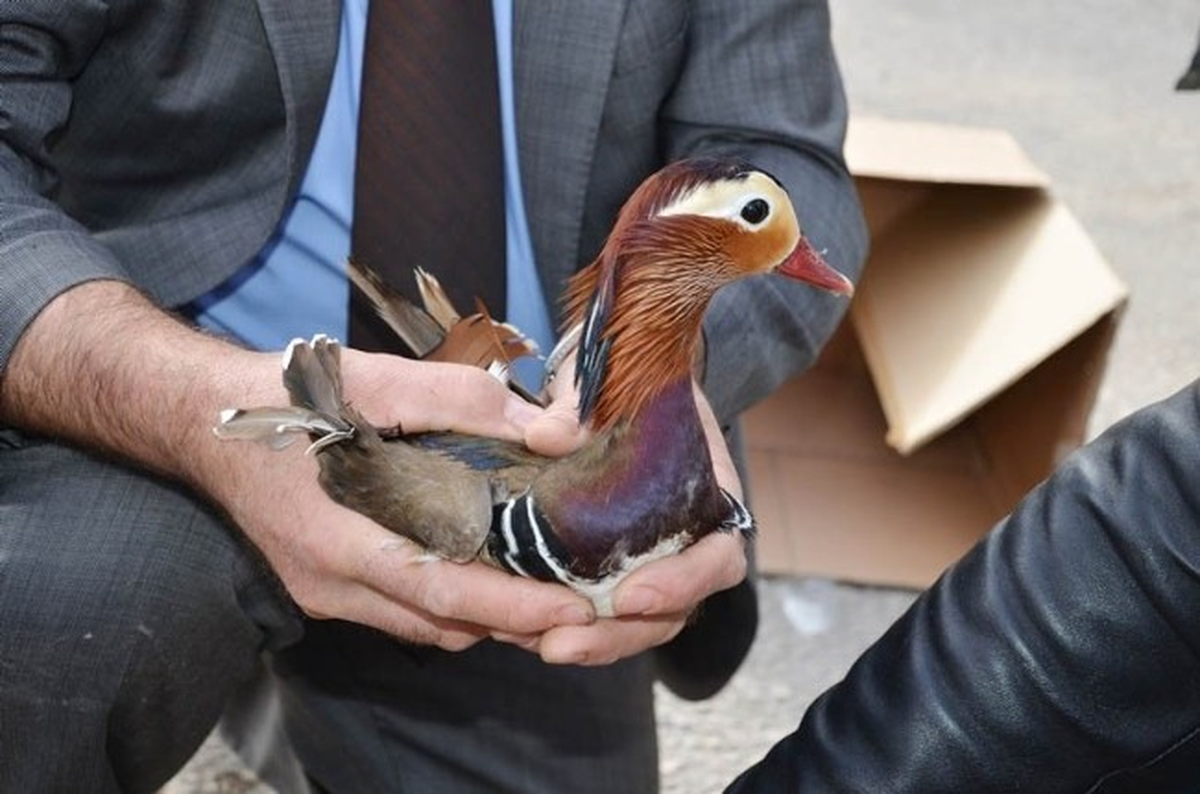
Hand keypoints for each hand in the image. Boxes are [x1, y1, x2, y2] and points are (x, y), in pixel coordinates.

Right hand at [210, 348, 597, 649]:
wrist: (202, 417)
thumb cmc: (286, 395)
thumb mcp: (375, 379)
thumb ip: (464, 402)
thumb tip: (551, 431)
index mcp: (334, 537)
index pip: (437, 593)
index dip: (510, 609)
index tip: (572, 610)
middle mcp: (328, 582)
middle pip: (439, 622)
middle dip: (515, 623)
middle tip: (583, 607)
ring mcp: (323, 591)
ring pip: (422, 623)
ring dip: (484, 614)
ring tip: (547, 587)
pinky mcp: (324, 586)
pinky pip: (399, 610)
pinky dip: (449, 600)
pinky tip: (485, 567)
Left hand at [518, 351, 748, 663]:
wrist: (615, 386)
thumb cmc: (625, 383)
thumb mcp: (609, 383)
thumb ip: (581, 408)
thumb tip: (545, 436)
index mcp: (712, 496)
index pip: (719, 557)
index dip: (683, 583)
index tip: (630, 596)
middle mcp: (689, 539)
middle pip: (673, 610)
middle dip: (618, 636)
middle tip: (560, 645)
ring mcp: (653, 560)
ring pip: (635, 624)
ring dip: (588, 643)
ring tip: (535, 646)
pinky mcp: (613, 570)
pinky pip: (599, 613)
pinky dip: (564, 625)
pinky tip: (518, 631)